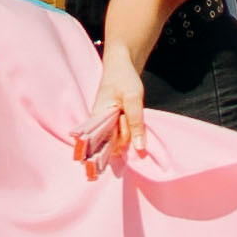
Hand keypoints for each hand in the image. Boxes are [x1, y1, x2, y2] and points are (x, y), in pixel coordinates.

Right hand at [73, 51, 145, 177]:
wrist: (122, 63)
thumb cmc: (124, 78)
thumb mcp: (133, 99)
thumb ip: (135, 123)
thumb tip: (139, 148)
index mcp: (97, 116)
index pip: (97, 143)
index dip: (99, 157)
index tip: (97, 172)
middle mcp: (98, 121)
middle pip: (112, 143)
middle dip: (123, 141)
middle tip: (128, 124)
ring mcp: (105, 121)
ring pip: (118, 139)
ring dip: (128, 136)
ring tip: (130, 119)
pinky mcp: (113, 120)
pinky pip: (120, 134)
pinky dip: (128, 134)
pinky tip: (133, 133)